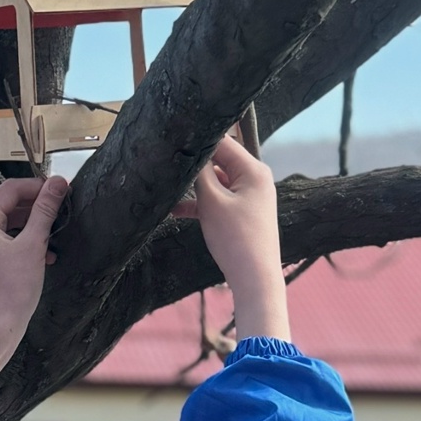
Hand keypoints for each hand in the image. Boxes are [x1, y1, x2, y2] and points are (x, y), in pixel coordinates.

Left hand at [0, 175, 68, 390]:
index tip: (60, 190)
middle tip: (61, 207)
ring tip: (56, 230)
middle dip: (36, 205)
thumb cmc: (13, 289)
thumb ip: (45, 211)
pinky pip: (9, 241)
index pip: (9, 189)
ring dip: (34, 224)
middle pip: (9, 204)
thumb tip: (58, 183)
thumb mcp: (33, 245)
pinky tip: (48, 254)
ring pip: (11, 223)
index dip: (36, 186)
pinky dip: (28, 241)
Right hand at [174, 134, 290, 341]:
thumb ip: (200, 174)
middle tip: (165, 163)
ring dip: (194, 188)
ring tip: (166, 190)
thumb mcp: (212, 202)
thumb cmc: (236, 238)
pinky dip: (201, 204)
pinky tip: (175, 211)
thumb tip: (188, 152)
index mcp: (253, 170)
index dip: (198, 141)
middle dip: (194, 166)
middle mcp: (254, 178)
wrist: (254, 278)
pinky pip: (219, 200)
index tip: (172, 141)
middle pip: (219, 161)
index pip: (223, 143)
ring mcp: (249, 196)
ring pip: (216, 182)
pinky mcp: (242, 212)